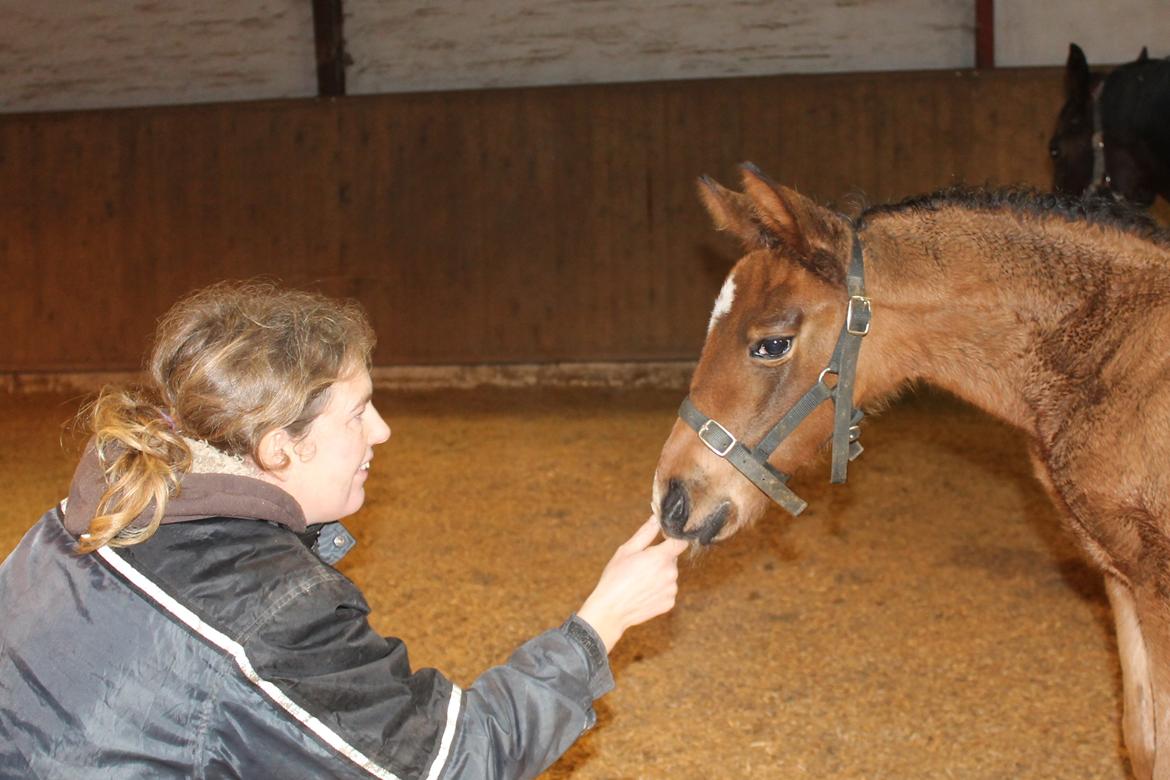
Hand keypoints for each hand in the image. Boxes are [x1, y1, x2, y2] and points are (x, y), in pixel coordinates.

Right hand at [576, 516, 688, 652]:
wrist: (611, 610)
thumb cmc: (615, 578)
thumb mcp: (626, 551)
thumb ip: (645, 533)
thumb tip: (656, 518)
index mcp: (661, 557)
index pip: (681, 541)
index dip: (673, 538)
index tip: (665, 538)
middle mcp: (670, 574)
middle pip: (672, 559)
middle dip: (660, 558)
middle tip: (641, 564)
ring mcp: (671, 590)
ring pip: (669, 576)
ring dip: (659, 575)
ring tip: (639, 581)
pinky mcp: (670, 603)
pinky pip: (667, 591)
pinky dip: (658, 590)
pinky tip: (643, 593)